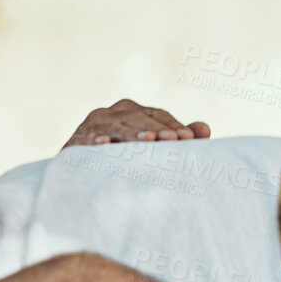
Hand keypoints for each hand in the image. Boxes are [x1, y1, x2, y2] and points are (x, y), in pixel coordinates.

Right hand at [63, 99, 210, 147]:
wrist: (80, 170)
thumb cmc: (122, 155)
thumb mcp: (149, 146)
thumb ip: (176, 136)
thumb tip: (205, 129)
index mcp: (132, 111)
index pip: (157, 114)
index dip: (173, 124)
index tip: (189, 138)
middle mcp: (112, 112)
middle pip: (138, 117)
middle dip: (156, 128)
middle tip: (173, 140)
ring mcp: (92, 124)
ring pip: (115, 126)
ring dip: (132, 133)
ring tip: (149, 141)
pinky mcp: (75, 140)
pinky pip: (86, 139)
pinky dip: (95, 141)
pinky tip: (104, 146)